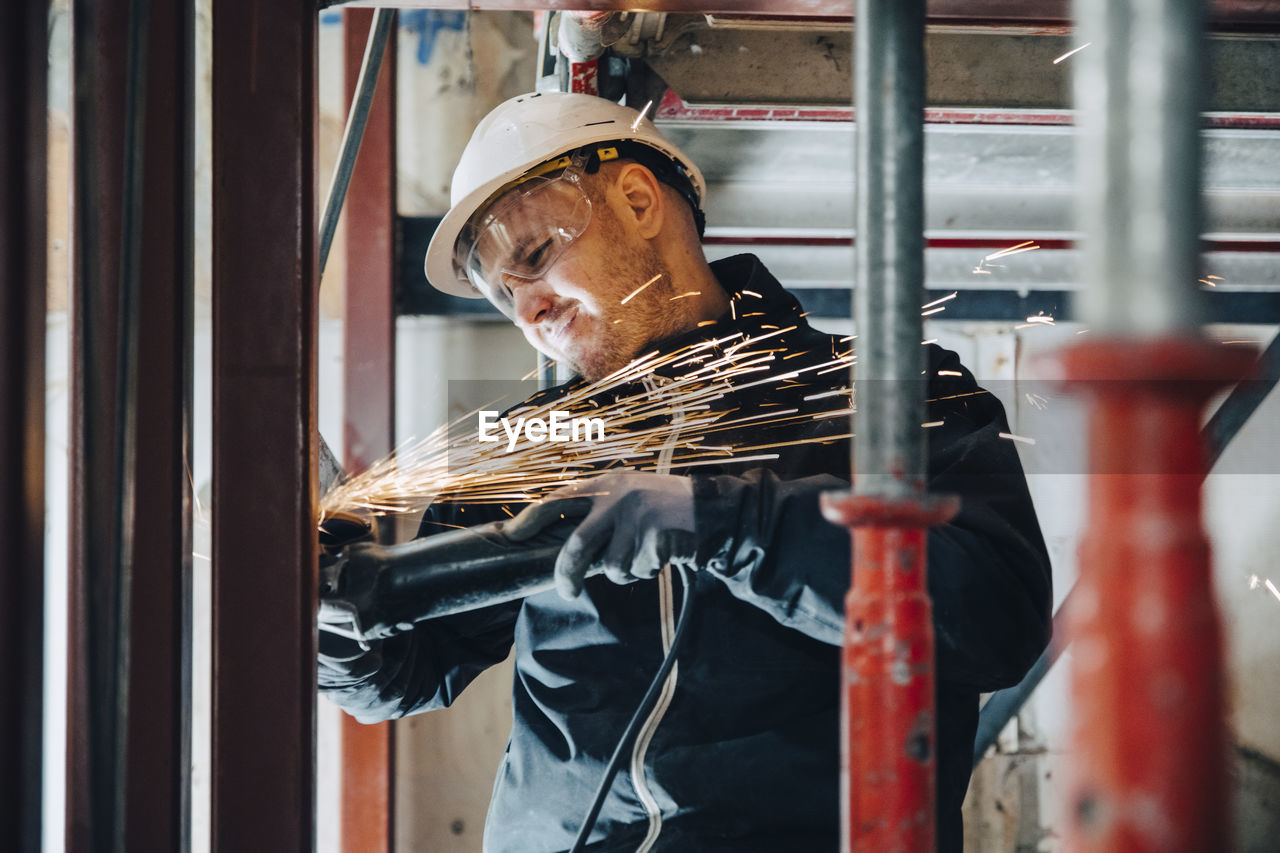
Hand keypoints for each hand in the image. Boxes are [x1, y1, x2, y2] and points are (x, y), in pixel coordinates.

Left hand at [504, 472, 696, 598]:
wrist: (710, 510)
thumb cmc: (662, 508)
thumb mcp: (626, 496)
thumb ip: (597, 512)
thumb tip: (564, 546)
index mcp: (604, 484)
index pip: (557, 500)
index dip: (529, 518)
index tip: (510, 534)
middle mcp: (616, 498)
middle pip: (576, 547)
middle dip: (568, 575)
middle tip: (568, 591)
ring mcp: (635, 518)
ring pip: (612, 567)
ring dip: (625, 571)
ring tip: (643, 554)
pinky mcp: (654, 537)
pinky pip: (637, 570)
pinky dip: (646, 570)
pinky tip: (660, 554)